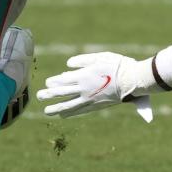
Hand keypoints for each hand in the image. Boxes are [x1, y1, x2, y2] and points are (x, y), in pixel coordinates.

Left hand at [37, 52, 152, 121]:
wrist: (132, 80)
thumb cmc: (117, 65)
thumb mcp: (100, 56)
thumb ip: (82, 60)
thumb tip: (68, 65)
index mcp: (84, 76)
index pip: (64, 80)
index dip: (54, 82)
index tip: (48, 82)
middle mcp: (84, 89)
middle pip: (62, 93)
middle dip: (49, 95)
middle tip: (39, 96)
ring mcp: (89, 99)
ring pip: (69, 105)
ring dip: (56, 107)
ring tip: (46, 111)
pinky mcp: (96, 106)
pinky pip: (79, 110)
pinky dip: (70, 112)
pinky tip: (62, 115)